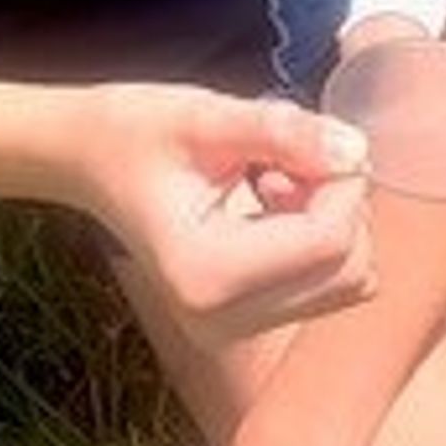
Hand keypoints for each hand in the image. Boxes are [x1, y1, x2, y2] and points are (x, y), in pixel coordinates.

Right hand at [79, 82, 374, 336]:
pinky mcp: (242, 326)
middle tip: (295, 160)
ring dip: (333, 223)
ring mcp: (229, 331)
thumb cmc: (138, 132)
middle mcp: (218, 320)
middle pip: (349, 271)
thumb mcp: (206, 114)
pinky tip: (273, 207)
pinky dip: (319, 243)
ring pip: (347, 284)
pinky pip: (326, 288)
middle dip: (342, 205)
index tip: (313, 139)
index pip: (328, 241)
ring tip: (279, 183)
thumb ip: (283, 132)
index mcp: (203, 273)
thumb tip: (357, 152)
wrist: (89, 161)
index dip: (344, 182)